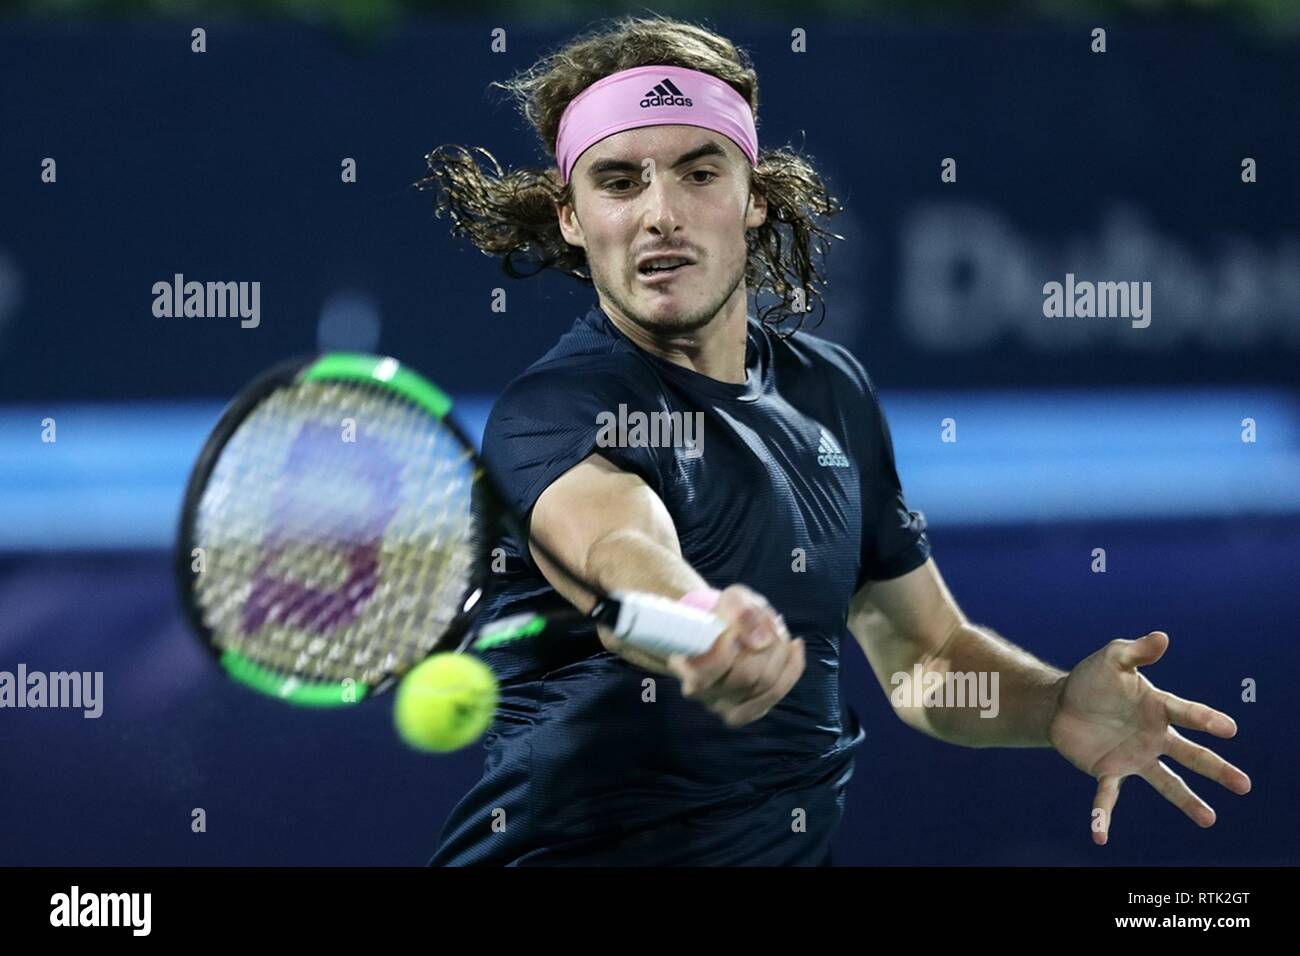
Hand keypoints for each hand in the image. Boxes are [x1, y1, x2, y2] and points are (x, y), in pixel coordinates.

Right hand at [665, 584, 805, 727]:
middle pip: (745, 677)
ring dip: (780, 651)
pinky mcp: (747, 710)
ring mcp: (725, 707)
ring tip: (776, 629)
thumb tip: (761, 641)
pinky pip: (776, 693)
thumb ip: (739, 612)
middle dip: (764, 644)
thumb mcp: (729, 599)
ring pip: (765, 684)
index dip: (724, 652)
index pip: (704, 675)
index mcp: (685, 666)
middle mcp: (703, 694)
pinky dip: (792, 668)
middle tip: (764, 621)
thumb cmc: (721, 614)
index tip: (733, 630)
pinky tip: (795, 646)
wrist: (722, 630)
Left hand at [1048, 631, 1251, 844]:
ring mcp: (1134, 757)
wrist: (1060, 703)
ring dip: (1186, 801)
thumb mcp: (1112, 659)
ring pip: (1166, 782)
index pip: (1186, 713)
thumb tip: (1162, 637)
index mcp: (1158, 708)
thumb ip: (1136, 651)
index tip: (1228, 728)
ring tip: (1210, 819)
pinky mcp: (1108, 772)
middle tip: (1244, 786)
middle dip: (1216, 769)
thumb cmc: (1093, 679)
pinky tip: (1100, 835)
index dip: (1205, 720)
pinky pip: (1108, 797)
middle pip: (1190, 755)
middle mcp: (1153, 736)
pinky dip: (1104, 815)